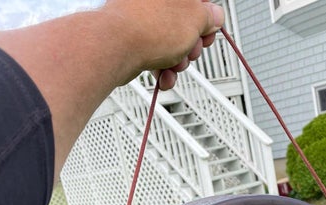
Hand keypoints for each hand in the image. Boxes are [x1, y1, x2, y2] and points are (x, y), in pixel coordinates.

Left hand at [102, 0, 224, 89]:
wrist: (112, 48)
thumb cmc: (148, 28)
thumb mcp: (195, 20)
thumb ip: (208, 17)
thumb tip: (213, 16)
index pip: (198, 0)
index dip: (207, 18)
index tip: (208, 32)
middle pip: (184, 22)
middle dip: (191, 44)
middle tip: (190, 51)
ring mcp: (140, 17)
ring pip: (169, 41)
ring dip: (178, 60)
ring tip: (174, 66)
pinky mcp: (130, 38)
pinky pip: (153, 52)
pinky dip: (161, 68)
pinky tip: (162, 76)